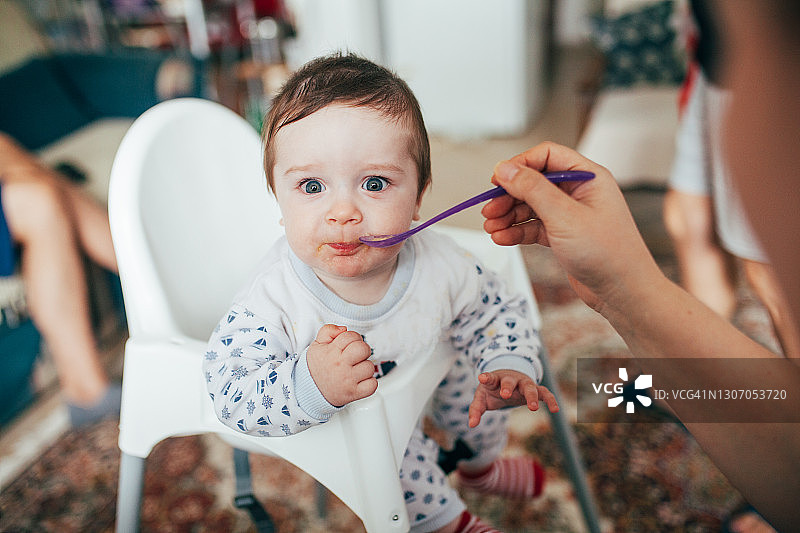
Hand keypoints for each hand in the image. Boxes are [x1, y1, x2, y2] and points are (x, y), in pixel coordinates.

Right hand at [306, 324, 377, 406]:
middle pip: (363, 349)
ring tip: (355, 369)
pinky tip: (360, 380)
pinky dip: (369, 383)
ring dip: (365, 367)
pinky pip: (372, 385)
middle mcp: (340, 366)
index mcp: (332, 352)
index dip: (353, 337)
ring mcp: (348, 380)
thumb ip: (328, 331)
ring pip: (369, 367)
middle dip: (362, 349)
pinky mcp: (354, 393)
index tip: (349, 344)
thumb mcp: (316, 346)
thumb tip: (344, 328)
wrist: (310, 391)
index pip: (351, 336)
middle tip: (355, 355)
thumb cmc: (316, 368)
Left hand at [468, 369, 558, 427]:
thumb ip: (476, 410)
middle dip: (508, 386)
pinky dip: (550, 399)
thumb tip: (471, 425)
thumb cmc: (493, 390)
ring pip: (529, 387)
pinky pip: (544, 393)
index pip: (490, 378)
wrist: (508, 381)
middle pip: (510, 381)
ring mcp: (523, 384)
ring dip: (531, 395)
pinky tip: (555, 409)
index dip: (487, 378)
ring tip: (533, 408)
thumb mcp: (482, 398)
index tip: (482, 377)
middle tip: (506, 394)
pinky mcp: (535, 390)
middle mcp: (510, 380)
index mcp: (495, 381)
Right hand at [481, 142, 662, 311]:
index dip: (520, 165)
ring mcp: (570, 215)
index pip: (546, 156)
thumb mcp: (564, 216)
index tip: (498, 179)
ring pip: (531, 206)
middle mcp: (579, 192)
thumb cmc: (609, 254)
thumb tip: (507, 169)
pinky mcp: (563, 235)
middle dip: (509, 195)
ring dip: (509, 215)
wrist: (624, 292)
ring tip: (491, 227)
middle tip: (490, 208)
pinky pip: (533, 226)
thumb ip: (532, 189)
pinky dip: (517, 231)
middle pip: (534, 182)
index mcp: (587, 177)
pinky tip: (503, 237)